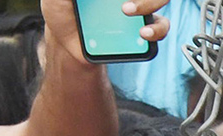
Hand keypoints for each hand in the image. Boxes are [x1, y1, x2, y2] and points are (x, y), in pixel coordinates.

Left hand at [39, 0, 168, 64]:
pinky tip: (143, 34)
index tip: (119, 0)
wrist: (66, 44)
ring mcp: (138, 9)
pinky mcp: (141, 32)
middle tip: (122, 4)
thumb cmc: (63, 12)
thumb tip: (87, 0)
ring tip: (129, 12)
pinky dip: (157, 30)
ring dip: (150, 3)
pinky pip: (160, 28)